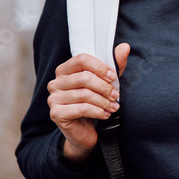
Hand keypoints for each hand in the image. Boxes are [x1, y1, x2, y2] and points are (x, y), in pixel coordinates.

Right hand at [47, 43, 129, 162]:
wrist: (84, 132)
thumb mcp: (106, 82)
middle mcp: (55, 83)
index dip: (100, 67)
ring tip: (113, 106)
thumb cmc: (94, 103)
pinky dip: (98, 111)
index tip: (114, 77)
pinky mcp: (56, 114)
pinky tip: (105, 114)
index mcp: (65, 70)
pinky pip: (81, 109)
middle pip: (84, 78)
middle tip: (116, 95)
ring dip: (103, 101)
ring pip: (84, 94)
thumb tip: (125, 47)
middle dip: (104, 87)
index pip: (81, 59)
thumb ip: (114, 65)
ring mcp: (53, 99)